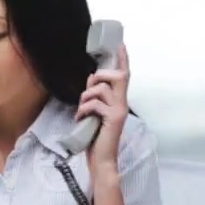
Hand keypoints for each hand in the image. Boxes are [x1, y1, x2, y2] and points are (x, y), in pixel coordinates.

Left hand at [75, 44, 130, 171]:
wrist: (102, 160)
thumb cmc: (97, 138)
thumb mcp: (95, 114)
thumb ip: (96, 97)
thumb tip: (91, 78)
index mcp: (119, 102)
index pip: (124, 76)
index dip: (123, 60)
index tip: (120, 44)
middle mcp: (122, 104)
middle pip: (118, 76)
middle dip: (99, 76)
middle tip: (87, 89)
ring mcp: (119, 111)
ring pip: (102, 89)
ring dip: (86, 97)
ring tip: (81, 110)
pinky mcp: (112, 119)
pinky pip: (95, 104)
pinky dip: (83, 110)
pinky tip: (80, 119)